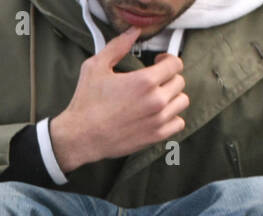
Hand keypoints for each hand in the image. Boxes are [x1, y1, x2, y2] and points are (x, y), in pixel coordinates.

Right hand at [48, 26, 188, 173]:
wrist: (80, 137)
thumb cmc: (86, 103)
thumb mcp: (96, 67)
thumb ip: (118, 46)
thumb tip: (134, 32)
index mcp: (144, 81)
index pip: (175, 64)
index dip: (168, 60)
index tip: (159, 63)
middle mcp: (156, 100)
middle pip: (180, 82)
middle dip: (169, 78)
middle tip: (156, 81)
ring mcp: (158, 120)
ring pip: (182, 102)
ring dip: (173, 97)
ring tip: (158, 98)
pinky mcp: (155, 136)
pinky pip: (178, 124)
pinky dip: (172, 118)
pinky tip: (159, 115)